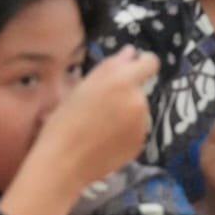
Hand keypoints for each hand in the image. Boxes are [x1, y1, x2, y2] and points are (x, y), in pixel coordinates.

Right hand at [31, 47, 159, 188]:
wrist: (63, 162)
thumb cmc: (65, 121)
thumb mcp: (82, 87)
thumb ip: (110, 67)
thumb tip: (130, 53)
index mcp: (123, 82)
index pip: (150, 63)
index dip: (142, 64)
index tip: (131, 68)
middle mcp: (138, 101)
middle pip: (139, 89)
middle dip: (125, 93)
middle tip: (98, 105)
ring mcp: (142, 124)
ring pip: (137, 110)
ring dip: (125, 112)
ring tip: (98, 125)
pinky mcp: (140, 143)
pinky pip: (136, 129)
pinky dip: (125, 131)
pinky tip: (104, 139)